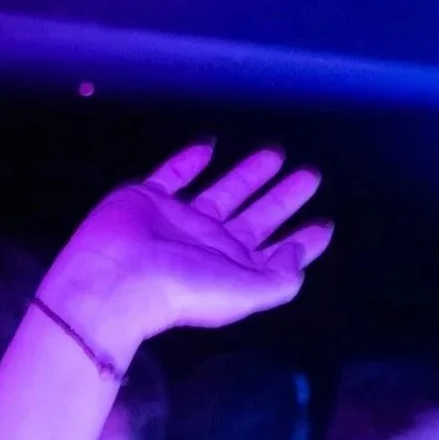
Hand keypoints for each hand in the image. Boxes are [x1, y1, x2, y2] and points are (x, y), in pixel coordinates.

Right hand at [38, 146, 332, 360]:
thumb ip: (280, 277)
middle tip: (311, 175)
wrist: (113, 278)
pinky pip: (172, 174)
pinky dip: (189, 160)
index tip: (325, 223)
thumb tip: (297, 252)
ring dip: (248, 174)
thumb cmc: (181, 289)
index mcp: (236, 269)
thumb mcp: (245, 293)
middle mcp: (212, 244)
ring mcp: (180, 220)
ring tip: (276, 154)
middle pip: (258, 216)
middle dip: (284, 197)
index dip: (304, 240)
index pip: (279, 253)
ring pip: (223, 190)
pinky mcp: (148, 198)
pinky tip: (209, 145)